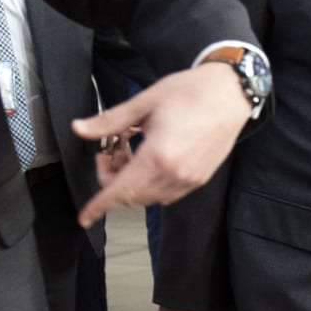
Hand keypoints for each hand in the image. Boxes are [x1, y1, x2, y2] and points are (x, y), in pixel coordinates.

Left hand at [72, 63, 251, 226]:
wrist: (231, 93)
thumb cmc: (191, 92)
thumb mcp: (145, 102)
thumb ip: (109, 121)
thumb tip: (79, 128)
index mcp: (158, 156)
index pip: (119, 191)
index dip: (98, 206)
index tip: (85, 218)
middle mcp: (175, 174)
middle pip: (132, 196)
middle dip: (112, 182)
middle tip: (109, 153)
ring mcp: (190, 179)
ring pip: (150, 197)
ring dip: (132, 185)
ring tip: (130, 154)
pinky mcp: (201, 178)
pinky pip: (168, 194)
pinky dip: (151, 186)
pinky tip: (150, 161)